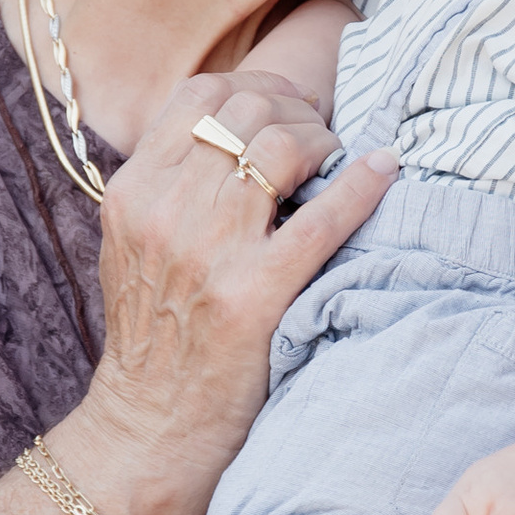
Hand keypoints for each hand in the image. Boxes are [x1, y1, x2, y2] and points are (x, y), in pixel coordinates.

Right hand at [68, 74, 395, 514]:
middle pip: (246, 110)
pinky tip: (383, 170)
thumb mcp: (137, 245)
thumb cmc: (156, 336)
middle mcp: (164, 211)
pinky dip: (361, 184)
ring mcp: (208, 252)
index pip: (200, 94)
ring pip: (281, 146)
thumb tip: (240, 130)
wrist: (149, 428)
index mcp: (131, 192)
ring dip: (324, 140)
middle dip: (297, 110)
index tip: (287, 106)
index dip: (256, 86)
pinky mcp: (254, 296)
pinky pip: (322, 217)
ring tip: (338, 160)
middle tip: (322, 136)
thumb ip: (172, 185)